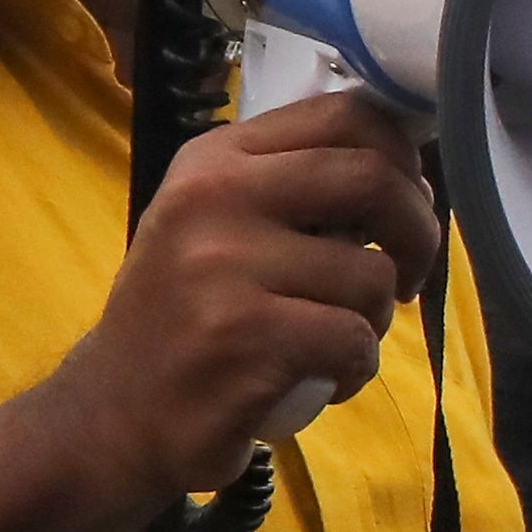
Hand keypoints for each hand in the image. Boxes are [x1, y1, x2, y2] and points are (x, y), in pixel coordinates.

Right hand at [37, 89, 443, 507]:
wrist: (113, 415)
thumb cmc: (185, 318)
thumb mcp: (221, 226)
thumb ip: (296, 187)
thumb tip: (408, 171)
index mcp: (217, 159)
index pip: (345, 115)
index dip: (402, 158)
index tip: (407, 202)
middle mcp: (215, 197)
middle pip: (373, 179)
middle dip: (417, 232)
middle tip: (406, 275)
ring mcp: (225, 266)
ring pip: (371, 275)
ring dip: (376, 320)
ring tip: (334, 340)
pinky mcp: (244, 336)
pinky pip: (354, 340)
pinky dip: (356, 368)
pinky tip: (324, 378)